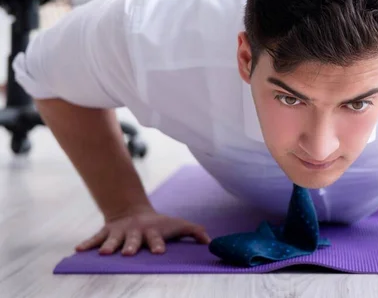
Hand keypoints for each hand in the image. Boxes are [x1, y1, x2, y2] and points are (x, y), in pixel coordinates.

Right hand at [75, 206, 210, 255]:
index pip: (157, 238)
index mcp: (152, 232)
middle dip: (130, 246)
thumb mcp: (178, 225)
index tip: (159, 252)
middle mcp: (135, 232)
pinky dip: (87, 243)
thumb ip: (194, 231)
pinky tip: (78, 250)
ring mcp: (119, 232)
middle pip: (133, 239)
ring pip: (112, 239)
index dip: (158, 244)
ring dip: (108, 246)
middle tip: (128, 253)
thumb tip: (211, 242)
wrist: (133, 211)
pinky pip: (95, 238)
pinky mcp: (106, 232)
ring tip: (102, 254)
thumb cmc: (160, 224)